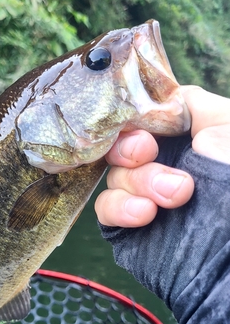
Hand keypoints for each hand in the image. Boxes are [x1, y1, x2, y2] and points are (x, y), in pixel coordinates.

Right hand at [95, 86, 229, 226]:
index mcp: (177, 139)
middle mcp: (157, 164)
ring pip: (114, 177)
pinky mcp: (130, 224)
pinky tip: (145, 213)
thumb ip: (187, 101)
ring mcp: (142, 195)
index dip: (131, 124)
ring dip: (138, 182)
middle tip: (149, 155)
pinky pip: (106, 209)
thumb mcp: (224, 121)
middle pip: (119, 148)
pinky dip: (120, 208)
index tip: (146, 137)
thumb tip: (156, 98)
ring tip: (175, 197)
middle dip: (130, 152)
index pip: (135, 122)